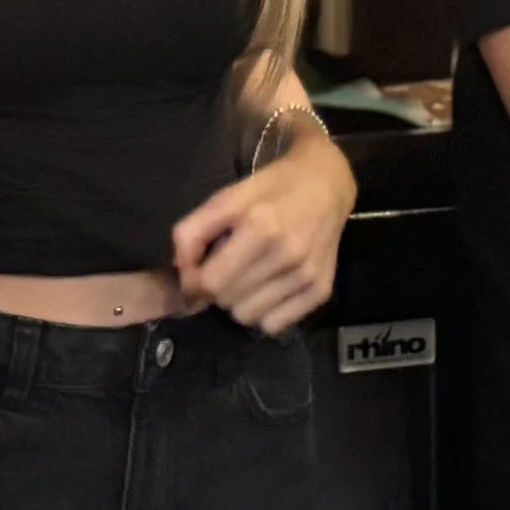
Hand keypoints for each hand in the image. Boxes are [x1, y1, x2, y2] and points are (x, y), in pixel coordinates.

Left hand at [172, 137, 356, 333]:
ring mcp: (307, 275)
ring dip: (242, 301)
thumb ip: (193, 232)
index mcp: (260, 226)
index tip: (199, 271)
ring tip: (252, 274)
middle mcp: (287, 254)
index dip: (195, 281)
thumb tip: (183, 275)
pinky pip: (274, 325)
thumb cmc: (272, 189)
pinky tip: (271, 286)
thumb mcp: (226, 197)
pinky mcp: (321, 290)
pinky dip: (266, 311)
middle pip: (227, 301)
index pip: (211, 282)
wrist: (327, 183)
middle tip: (232, 264)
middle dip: (220, 287)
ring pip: (248, 318)